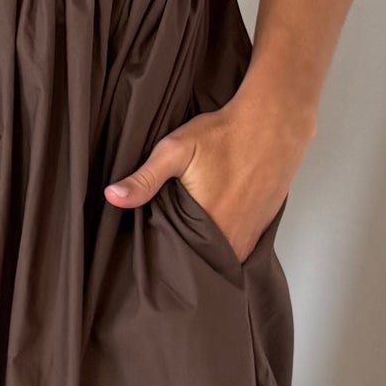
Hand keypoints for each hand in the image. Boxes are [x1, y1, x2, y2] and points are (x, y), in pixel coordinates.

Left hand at [104, 89, 309, 264]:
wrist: (274, 123)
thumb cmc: (224, 134)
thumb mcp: (176, 150)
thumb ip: (144, 179)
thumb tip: (112, 197)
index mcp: (208, 227)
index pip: (179, 260)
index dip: (165, 257)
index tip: (152, 251)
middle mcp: (233, 239)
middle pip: (202, 262)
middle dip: (185, 259)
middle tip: (169, 245)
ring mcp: (251, 235)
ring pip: (222, 258)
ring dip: (207, 253)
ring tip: (189, 239)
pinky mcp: (263, 228)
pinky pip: (239, 247)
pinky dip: (226, 243)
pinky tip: (214, 228)